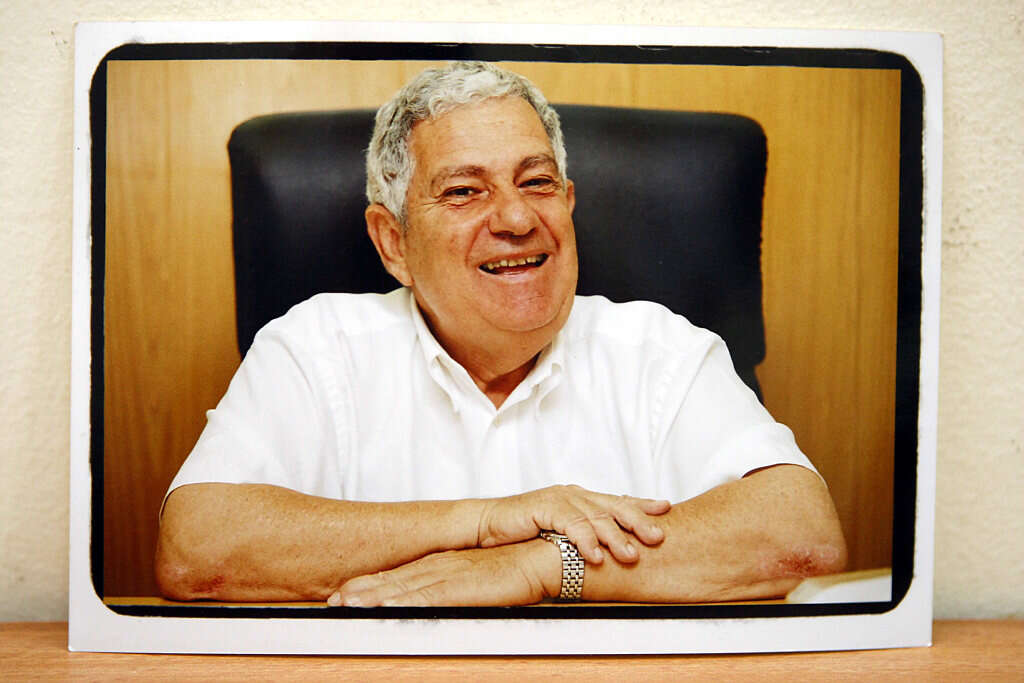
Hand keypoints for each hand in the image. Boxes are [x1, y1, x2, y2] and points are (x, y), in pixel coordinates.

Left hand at [328, 540, 559, 606]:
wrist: (546, 557)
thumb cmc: (519, 571)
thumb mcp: (482, 583)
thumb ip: (460, 592)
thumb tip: (443, 605)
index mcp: (446, 564)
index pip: (401, 576)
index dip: (371, 585)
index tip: (345, 595)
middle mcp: (443, 566)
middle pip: (395, 581)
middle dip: (362, 591)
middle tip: (333, 601)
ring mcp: (452, 574)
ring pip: (404, 588)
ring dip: (374, 597)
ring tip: (346, 605)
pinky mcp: (464, 585)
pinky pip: (429, 597)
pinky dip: (404, 602)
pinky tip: (385, 608)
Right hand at [476, 485, 669, 564]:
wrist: (487, 525)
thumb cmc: (522, 532)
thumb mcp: (559, 534)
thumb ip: (582, 537)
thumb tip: (609, 552)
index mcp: (579, 498)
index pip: (616, 500)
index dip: (641, 504)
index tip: (665, 508)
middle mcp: (572, 495)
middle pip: (613, 505)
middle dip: (638, 520)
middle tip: (658, 536)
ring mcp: (559, 499)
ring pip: (595, 516)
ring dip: (615, 537)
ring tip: (631, 555)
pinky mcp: (543, 508)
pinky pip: (570, 525)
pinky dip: (585, 541)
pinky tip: (596, 556)